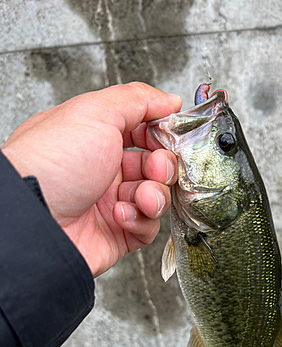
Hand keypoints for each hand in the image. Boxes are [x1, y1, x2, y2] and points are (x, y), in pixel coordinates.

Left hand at [1, 82, 181, 277]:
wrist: (33, 218)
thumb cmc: (51, 163)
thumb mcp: (94, 112)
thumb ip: (136, 100)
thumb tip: (168, 100)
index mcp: (96, 138)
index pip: (142, 131)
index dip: (161, 133)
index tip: (171, 134)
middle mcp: (104, 170)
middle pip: (154, 165)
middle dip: (162, 166)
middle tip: (156, 168)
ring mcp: (111, 203)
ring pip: (156, 197)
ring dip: (154, 195)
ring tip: (138, 196)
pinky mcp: (117, 234)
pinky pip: (147, 227)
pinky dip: (140, 220)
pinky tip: (120, 215)